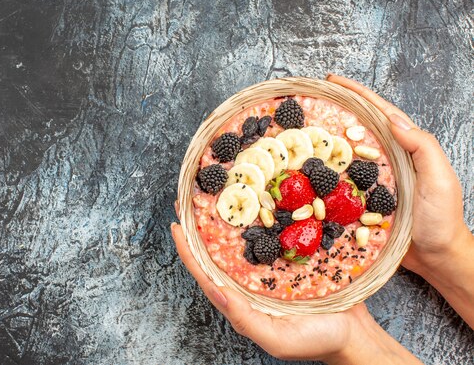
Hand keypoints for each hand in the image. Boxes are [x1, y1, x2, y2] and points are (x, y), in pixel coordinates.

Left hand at [170, 222, 421, 363]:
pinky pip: (273, 235)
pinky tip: (261, 199)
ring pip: (244, 238)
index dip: (189, 250)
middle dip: (203, 225)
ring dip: (231, 216)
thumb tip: (214, 289)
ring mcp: (271, 268)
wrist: (356, 336)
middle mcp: (251, 282)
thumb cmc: (316, 342)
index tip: (177, 225)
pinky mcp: (291, 258)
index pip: (206, 273)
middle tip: (191, 197)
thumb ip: (244, 318)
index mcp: (241, 300)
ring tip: (219, 191)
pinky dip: (264, 217)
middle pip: (219, 250)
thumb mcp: (277, 339)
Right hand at [325, 74, 469, 275]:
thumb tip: (393, 121)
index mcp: (404, 149)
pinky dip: (321, 174)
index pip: (379, 113)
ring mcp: (371, 181)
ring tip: (300, 131)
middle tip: (308, 100)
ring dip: (324, 141)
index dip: (357, 95)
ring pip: (344, 154)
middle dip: (334, 111)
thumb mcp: (439, 179)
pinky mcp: (360, 201)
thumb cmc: (441, 219)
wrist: (436, 258)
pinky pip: (338, 183)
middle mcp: (386, 160)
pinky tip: (305, 172)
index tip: (332, 82)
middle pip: (357, 128)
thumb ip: (422, 148)